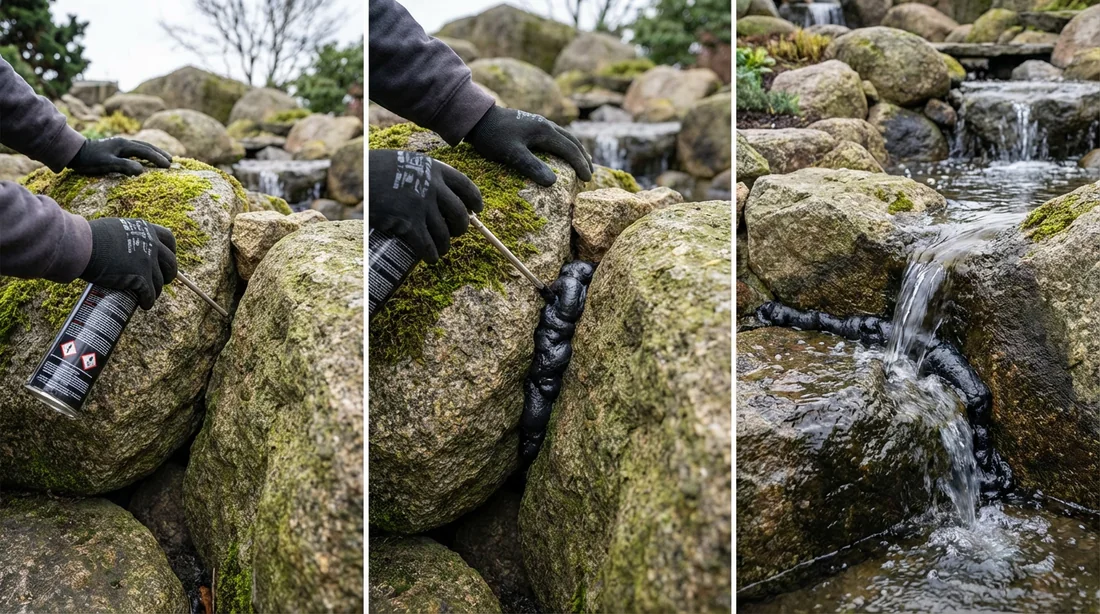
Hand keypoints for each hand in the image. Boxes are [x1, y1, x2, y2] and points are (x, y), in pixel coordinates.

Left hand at [67, 138, 171, 175]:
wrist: (74, 152)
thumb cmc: (90, 160)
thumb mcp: (107, 164)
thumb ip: (124, 166)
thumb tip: (142, 170)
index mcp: (124, 145)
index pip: (145, 151)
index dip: (158, 158)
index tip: (168, 166)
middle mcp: (124, 142)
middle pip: (146, 146)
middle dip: (159, 153)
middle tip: (171, 160)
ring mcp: (120, 144)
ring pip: (142, 146)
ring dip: (154, 151)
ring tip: (163, 157)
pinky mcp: (116, 147)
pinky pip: (136, 149)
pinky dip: (145, 152)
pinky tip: (146, 157)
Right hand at [80, 218, 177, 309]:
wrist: (81, 245)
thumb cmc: (90, 237)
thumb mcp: (116, 229)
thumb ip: (128, 236)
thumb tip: (126, 244)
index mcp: (146, 229)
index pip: (169, 240)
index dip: (170, 252)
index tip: (166, 260)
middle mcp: (152, 244)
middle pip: (171, 263)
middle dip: (168, 274)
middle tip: (162, 280)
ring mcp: (148, 261)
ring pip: (160, 282)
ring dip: (156, 290)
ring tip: (150, 296)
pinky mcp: (141, 278)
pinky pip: (150, 294)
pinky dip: (148, 301)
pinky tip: (145, 304)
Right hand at [368, 149, 482, 263]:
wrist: (358, 173)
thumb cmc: (378, 166)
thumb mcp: (407, 161)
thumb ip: (424, 174)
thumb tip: (436, 192)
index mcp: (435, 169)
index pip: (465, 186)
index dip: (475, 200)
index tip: (477, 209)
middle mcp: (433, 187)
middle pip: (459, 214)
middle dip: (461, 227)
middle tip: (456, 232)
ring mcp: (422, 206)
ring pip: (444, 233)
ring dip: (445, 245)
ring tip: (442, 249)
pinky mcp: (409, 223)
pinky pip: (427, 245)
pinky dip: (432, 255)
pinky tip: (431, 258)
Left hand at [464, 106, 592, 186]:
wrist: (477, 118)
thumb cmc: (493, 137)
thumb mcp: (511, 154)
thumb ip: (532, 166)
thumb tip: (554, 182)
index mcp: (545, 131)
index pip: (570, 150)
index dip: (581, 165)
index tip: (588, 179)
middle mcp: (546, 125)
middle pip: (572, 141)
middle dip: (583, 158)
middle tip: (590, 174)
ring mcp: (539, 123)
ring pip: (565, 137)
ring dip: (576, 150)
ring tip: (583, 162)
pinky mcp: (532, 124)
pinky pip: (556, 135)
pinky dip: (565, 145)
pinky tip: (561, 151)